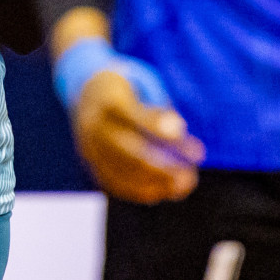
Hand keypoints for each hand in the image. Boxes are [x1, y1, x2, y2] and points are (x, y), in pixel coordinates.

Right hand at [72, 69, 203, 205]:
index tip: (194, 147)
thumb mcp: (139, 88)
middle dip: (163, 169)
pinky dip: (139, 191)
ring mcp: (90, 148)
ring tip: (183, 185)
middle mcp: (96, 128)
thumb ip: (156, 112)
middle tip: (191, 175)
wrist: (85, 92)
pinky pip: (114, 183)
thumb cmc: (126, 90)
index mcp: (109, 103)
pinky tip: (162, 191)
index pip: (137, 120)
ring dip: (156, 184)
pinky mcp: (91, 163)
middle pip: (130, 154)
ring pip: (123, 173)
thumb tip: (178, 136)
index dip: (163, 133)